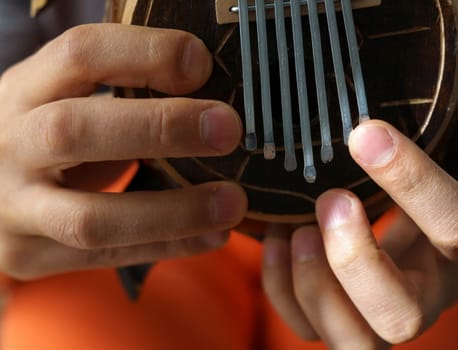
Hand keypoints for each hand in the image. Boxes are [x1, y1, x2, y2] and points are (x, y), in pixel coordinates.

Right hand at [0, 24, 246, 278]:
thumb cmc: (47, 135)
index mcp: (25, 90)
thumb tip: (209, 92)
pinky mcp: (28, 254)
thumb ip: (121, 92)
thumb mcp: (68, 98)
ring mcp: (13, 207)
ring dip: (174, 212)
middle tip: (227, 130)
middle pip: (74, 131)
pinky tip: (213, 235)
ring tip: (233, 203)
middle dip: (160, 128)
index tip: (200, 64)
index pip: (79, 55)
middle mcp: (9, 144)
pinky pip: (106, 257)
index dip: (144, 54)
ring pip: (92, 218)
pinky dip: (168, 246)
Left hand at [262, 120, 457, 348]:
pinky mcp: (350, 319)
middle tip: (330, 201)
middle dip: (351, 261)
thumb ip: (410, 158)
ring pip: (352, 341)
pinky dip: (280, 286)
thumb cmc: (437, 193)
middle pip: (399, 318)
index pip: (455, 227)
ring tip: (294, 227)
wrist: (442, 235)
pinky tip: (277, 239)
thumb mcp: (443, 168)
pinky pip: (307, 328)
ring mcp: (387, 316)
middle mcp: (433, 297)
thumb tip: (360, 127)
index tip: (365, 135)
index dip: (410, 181)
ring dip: (311, 283)